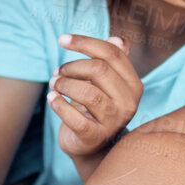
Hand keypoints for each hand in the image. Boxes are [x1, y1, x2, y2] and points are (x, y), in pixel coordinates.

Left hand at [49, 34, 142, 161]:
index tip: (62, 39)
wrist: (92, 145)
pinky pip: (76, 118)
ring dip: (64, 84)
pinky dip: (59, 105)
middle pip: (99, 70)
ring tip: (54, 84)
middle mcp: (128, 103)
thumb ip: (112, 60)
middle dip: (72, 67)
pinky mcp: (95, 137)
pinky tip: (51, 98)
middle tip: (57, 72)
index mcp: (133, 84)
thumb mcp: (106, 82)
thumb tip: (118, 39)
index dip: (85, 42)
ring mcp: (113, 121)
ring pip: (88, 93)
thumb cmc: (96, 107)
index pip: (113, 53)